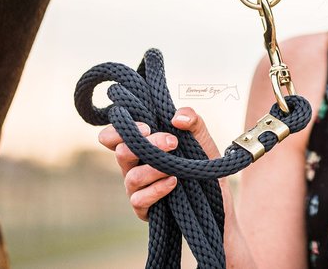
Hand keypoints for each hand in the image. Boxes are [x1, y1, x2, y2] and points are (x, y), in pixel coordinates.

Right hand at [97, 107, 220, 220]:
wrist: (217, 187)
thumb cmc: (199, 157)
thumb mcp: (198, 133)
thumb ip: (190, 117)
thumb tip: (177, 118)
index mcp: (138, 146)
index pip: (110, 138)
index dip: (118, 131)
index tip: (146, 128)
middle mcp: (132, 166)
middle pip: (122, 153)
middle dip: (147, 145)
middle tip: (173, 142)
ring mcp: (136, 188)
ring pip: (133, 177)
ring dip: (155, 168)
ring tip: (175, 165)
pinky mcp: (144, 209)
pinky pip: (140, 200)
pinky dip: (157, 189)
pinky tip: (173, 182)